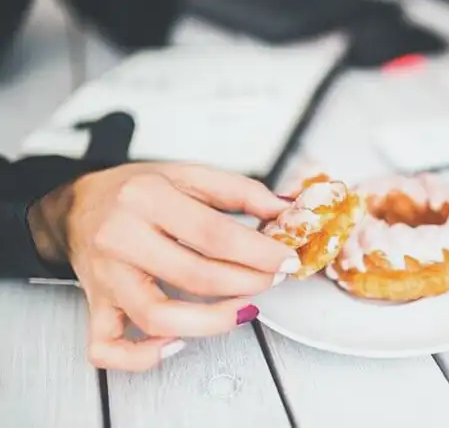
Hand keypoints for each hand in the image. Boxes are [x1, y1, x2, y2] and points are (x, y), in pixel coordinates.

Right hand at [29, 163, 299, 371]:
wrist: (78, 206)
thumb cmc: (137, 191)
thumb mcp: (189, 174)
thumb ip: (240, 192)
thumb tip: (286, 210)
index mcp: (147, 198)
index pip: (213, 234)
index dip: (259, 253)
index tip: (286, 261)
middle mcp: (121, 238)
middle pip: (194, 276)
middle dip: (246, 283)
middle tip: (271, 280)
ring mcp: (105, 277)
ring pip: (158, 317)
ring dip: (211, 322)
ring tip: (242, 309)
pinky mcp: (95, 306)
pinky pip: (108, 347)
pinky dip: (143, 357)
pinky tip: (177, 343)